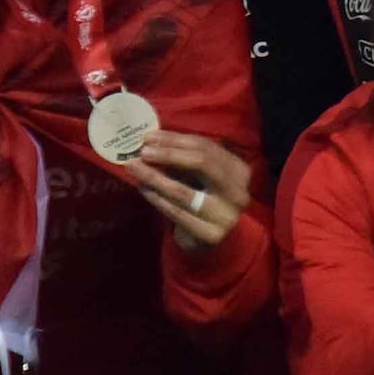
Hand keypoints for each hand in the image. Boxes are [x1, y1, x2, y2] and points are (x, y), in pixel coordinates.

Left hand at [120, 127, 253, 255]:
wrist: (210, 237)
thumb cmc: (202, 197)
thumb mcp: (200, 174)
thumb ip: (184, 157)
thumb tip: (153, 140)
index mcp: (239, 170)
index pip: (205, 147)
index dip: (175, 140)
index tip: (149, 137)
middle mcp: (238, 191)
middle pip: (202, 163)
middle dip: (169, 155)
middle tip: (143, 151)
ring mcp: (226, 215)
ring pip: (183, 191)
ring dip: (154, 177)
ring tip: (134, 167)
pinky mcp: (210, 234)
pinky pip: (176, 212)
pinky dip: (156, 198)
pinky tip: (143, 188)